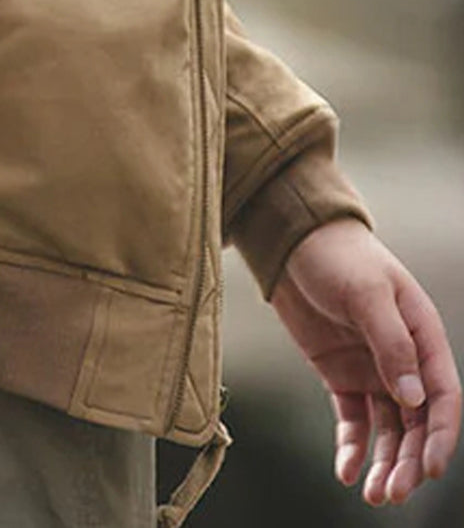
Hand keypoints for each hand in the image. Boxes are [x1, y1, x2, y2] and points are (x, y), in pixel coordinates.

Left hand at [271, 218, 460, 506]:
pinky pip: (353, 420)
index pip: (443, 396)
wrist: (294, 241)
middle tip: (394, 494)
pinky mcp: (341, 375)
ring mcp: (372, 370)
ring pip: (388, 429)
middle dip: (410, 461)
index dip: (441, 435)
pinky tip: (347, 471)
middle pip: (417, 423)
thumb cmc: (339, 257)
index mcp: (423, 337)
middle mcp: (403, 360)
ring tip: (375, 496)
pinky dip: (353, 447)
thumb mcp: (366, 293)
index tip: (431, 469)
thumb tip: (413, 398)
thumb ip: (391, 342)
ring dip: (386, 463)